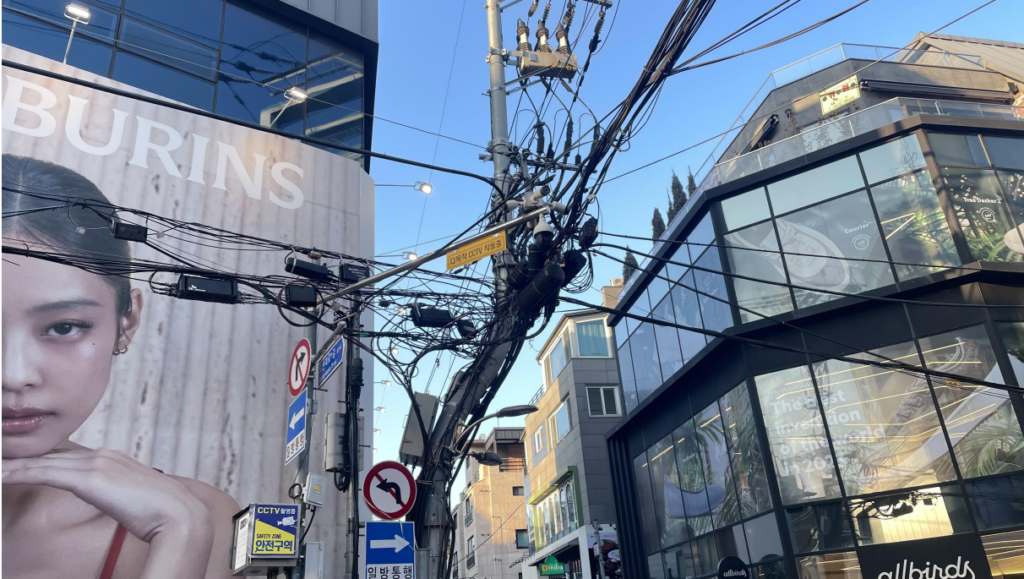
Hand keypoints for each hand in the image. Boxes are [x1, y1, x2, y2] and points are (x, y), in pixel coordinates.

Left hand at [2, 448, 212, 543]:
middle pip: (50, 452)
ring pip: (41, 461)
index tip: (17, 459)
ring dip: (10, 462)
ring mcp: (96, 464)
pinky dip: (16, 472)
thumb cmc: (162, 514)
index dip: (40, 456)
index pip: (66, 455)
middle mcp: (102, 455)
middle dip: (20, 454)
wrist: (179, 515)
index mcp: (113, 459)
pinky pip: (42, 473)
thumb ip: (118, 495)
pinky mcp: (89, 478)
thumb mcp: (135, 500)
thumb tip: (114, 503)